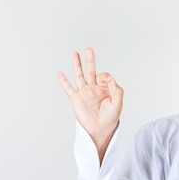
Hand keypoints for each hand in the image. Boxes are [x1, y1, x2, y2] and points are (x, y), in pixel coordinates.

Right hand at [57, 48, 122, 162]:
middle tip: (89, 49)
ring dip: (77, 65)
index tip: (107, 84)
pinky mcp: (76, 99)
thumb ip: (117, 90)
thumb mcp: (118, 103)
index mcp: (104, 89)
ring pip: (79, 76)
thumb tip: (111, 79)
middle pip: (91, 71)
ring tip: (75, 54)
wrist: (100, 130)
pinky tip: (60, 74)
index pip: (104, 76)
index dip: (106, 78)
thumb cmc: (110, 118)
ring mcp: (84, 93)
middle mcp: (93, 89)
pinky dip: (64, 81)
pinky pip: (69, 89)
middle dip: (90, 60)